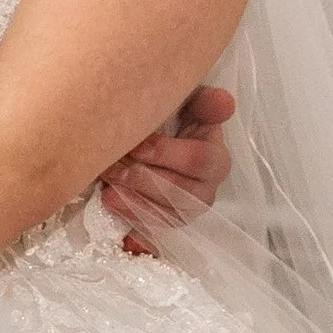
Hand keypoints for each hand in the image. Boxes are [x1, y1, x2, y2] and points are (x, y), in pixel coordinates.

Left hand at [99, 82, 234, 252]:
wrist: (158, 143)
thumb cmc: (174, 121)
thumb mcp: (190, 104)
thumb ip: (206, 103)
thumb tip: (225, 102)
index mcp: (215, 158)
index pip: (199, 160)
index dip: (165, 154)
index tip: (136, 146)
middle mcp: (207, 188)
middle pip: (177, 190)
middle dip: (141, 178)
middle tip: (112, 165)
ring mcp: (188, 210)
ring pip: (165, 214)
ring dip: (133, 200)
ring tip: (107, 186)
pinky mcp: (169, 225)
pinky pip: (153, 230)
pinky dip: (132, 220)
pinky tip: (113, 205)